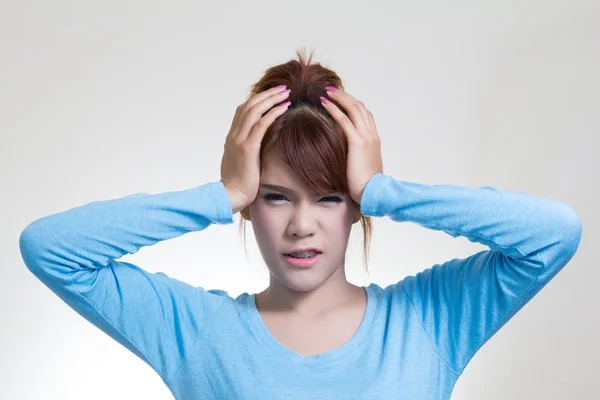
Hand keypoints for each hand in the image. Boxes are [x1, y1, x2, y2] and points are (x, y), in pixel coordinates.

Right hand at [220, 85, 291, 213]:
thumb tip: (259, 147)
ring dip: (271, 99)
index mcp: (232, 137)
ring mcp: (239, 140)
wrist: (229, 196)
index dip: (258, 100)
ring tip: (286, 93)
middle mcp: (234, 135)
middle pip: (249, 105)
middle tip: (283, 88)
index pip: (243, 110)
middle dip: (267, 94)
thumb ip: (248, 151)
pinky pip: (261, 124)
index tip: (272, 95)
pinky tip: (284, 107)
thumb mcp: (241, 162)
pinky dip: (273, 113)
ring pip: (254, 110)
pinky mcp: (247, 148)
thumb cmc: (238, 184)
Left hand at [319, 87, 383, 204]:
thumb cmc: (366, 185)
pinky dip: (335, 109)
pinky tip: (325, 103)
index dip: (353, 105)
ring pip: (354, 109)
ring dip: (340, 97)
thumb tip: (345, 156)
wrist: (373, 192)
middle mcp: (372, 135)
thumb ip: (357, 156)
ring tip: (326, 92)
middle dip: (345, 96)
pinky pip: (345, 120)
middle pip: (360, 107)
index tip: (340, 100)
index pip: (365, 115)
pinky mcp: (358, 143)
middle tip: (331, 90)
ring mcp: (367, 137)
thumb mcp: (363, 166)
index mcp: (374, 139)